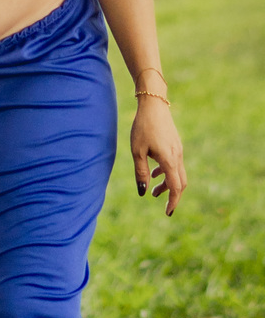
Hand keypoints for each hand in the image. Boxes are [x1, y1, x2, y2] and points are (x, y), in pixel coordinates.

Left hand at [131, 98, 185, 215]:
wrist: (153, 104)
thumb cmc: (142, 127)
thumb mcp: (137, 152)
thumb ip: (141, 173)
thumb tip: (143, 192)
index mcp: (169, 160)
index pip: (176, 187)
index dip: (173, 201)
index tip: (168, 213)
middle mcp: (177, 156)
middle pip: (180, 182)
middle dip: (171, 194)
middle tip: (159, 202)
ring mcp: (178, 150)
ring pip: (177, 173)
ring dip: (167, 183)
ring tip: (153, 190)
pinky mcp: (175, 144)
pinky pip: (174, 163)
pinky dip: (166, 172)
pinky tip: (155, 172)